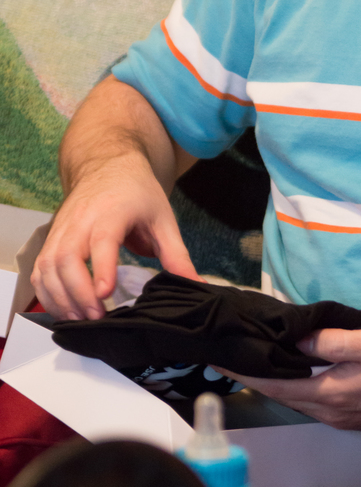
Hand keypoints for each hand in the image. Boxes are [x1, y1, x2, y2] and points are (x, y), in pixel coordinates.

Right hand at [31, 154, 198, 320]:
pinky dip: (46, 293)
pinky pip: (40, 269)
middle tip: (97, 317)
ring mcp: (62, 229)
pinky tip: (63, 310)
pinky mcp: (52, 239)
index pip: (102, 240)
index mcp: (112, 211)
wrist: (108, 165)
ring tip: (80, 320)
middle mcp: (81, 219)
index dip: (101, 267)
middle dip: (78, 292)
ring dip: (60, 297)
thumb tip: (195, 283)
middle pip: (67, 257)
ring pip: (48, 265)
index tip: (105, 293)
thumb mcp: (164, 219)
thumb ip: (176, 254)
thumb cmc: (137, 193)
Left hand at [215, 323, 360, 430]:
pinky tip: (296, 376)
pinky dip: (298, 389)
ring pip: (300, 401)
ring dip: (277, 385)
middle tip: (231, 360)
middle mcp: (332, 412)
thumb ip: (332, 341)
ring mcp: (344, 418)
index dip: (247, 375)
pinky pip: (315, 404)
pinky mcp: (354, 418)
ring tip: (257, 366)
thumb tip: (296, 341)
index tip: (221, 363)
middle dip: (257, 380)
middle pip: (284, 396)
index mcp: (330, 393)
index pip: (277, 385)